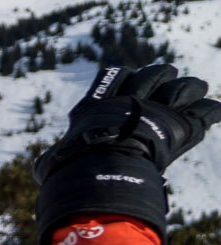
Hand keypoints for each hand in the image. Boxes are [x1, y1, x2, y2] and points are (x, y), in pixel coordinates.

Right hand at [34, 61, 220, 244]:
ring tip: (194, 97)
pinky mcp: (182, 127)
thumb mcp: (53, 163)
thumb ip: (52, 161)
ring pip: (185, 86)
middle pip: (156, 73)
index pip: (116, 74)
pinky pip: (205, 112)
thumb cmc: (71, 170)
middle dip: (164, 78)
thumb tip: (42, 170)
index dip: (127, 77)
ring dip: (191, 90)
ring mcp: (160, 111)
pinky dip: (210, 112)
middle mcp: (132, 101)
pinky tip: (212, 113)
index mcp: (102, 104)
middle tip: (168, 93)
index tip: (131, 87)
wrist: (100, 171)